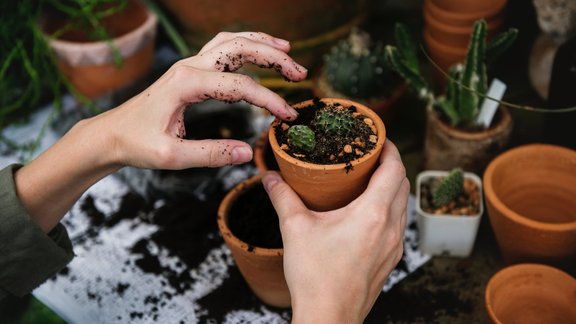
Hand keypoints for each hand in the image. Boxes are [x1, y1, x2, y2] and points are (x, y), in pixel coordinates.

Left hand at [15, 31, 306, 231]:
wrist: (111, 134)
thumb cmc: (136, 144)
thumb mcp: (172, 156)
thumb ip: (211, 154)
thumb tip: (247, 153)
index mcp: (186, 84)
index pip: (240, 86)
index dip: (269, 100)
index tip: (288, 116)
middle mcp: (189, 67)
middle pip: (240, 48)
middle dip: (274, 57)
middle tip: (300, 73)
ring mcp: (189, 65)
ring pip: (231, 42)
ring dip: (261, 44)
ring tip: (287, 51)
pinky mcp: (189, 71)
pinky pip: (222, 49)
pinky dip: (245, 46)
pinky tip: (259, 52)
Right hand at [263, 140, 408, 323]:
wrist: (328, 318)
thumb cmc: (315, 277)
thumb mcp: (295, 229)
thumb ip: (282, 197)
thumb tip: (270, 177)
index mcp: (373, 214)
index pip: (394, 169)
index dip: (390, 148)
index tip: (378, 138)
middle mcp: (391, 228)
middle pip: (403, 184)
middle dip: (391, 164)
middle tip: (369, 155)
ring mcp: (394, 246)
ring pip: (402, 205)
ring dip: (391, 187)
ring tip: (368, 180)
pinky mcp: (390, 260)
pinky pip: (398, 225)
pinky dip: (389, 209)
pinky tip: (367, 213)